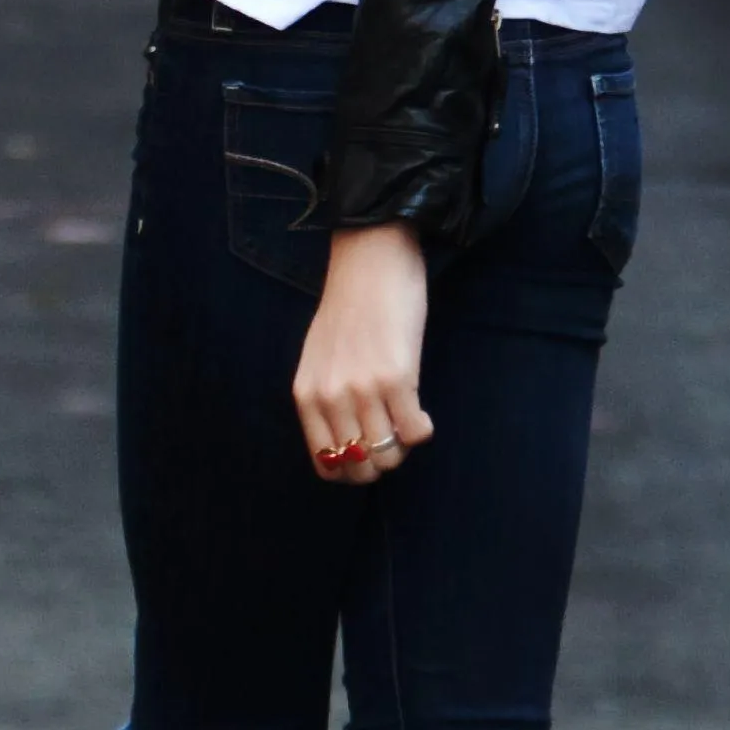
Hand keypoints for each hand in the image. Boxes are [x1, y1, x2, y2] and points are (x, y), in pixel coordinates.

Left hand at [294, 223, 432, 484]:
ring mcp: (363, 389)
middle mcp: (331, 398)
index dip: (353, 470)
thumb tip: (348, 442)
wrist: (370, 259)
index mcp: (307, 395)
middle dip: (381, 461)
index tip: (368, 452)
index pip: (326, 463)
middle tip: (393, 435)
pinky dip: (422, 430)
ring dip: (403, 446)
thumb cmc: (349, 306)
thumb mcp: (319, 358)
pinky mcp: (397, 377)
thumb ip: (326, 397)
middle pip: (360, 466)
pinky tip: (422, 413)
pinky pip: (415, 432)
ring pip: (389, 454)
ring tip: (408, 421)